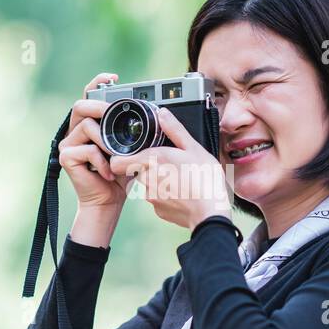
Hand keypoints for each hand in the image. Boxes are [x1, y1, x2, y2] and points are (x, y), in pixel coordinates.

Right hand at [58, 73, 134, 210]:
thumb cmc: (119, 175)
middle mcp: (75, 131)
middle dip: (100, 108)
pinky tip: (108, 173)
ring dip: (105, 141)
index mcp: (90, 124)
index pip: (89, 97)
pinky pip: (87, 149)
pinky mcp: (66, 157)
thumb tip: (149, 112)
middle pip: (80, 106)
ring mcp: (68, 144)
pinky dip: (102, 161)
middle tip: (113, 117)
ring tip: (115, 157)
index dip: (98, 83)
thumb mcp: (129, 148)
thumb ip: (129, 131)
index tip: (114, 78)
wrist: (109, 201)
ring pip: (86, 126)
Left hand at [109, 107, 229, 229]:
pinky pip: (157, 199)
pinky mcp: (158, 211)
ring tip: (179, 179)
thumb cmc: (205, 180)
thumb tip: (162, 114)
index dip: (122, 158)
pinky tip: (181, 193)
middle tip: (169, 165)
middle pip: (134, 172)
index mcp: (151, 160)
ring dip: (157, 182)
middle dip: (147, 168)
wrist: (211, 214)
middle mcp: (146, 180)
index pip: (117, 162)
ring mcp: (151, 197)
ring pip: (146, 186)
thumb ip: (174, 130)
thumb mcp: (194, 148)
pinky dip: (166, 196)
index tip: (134, 155)